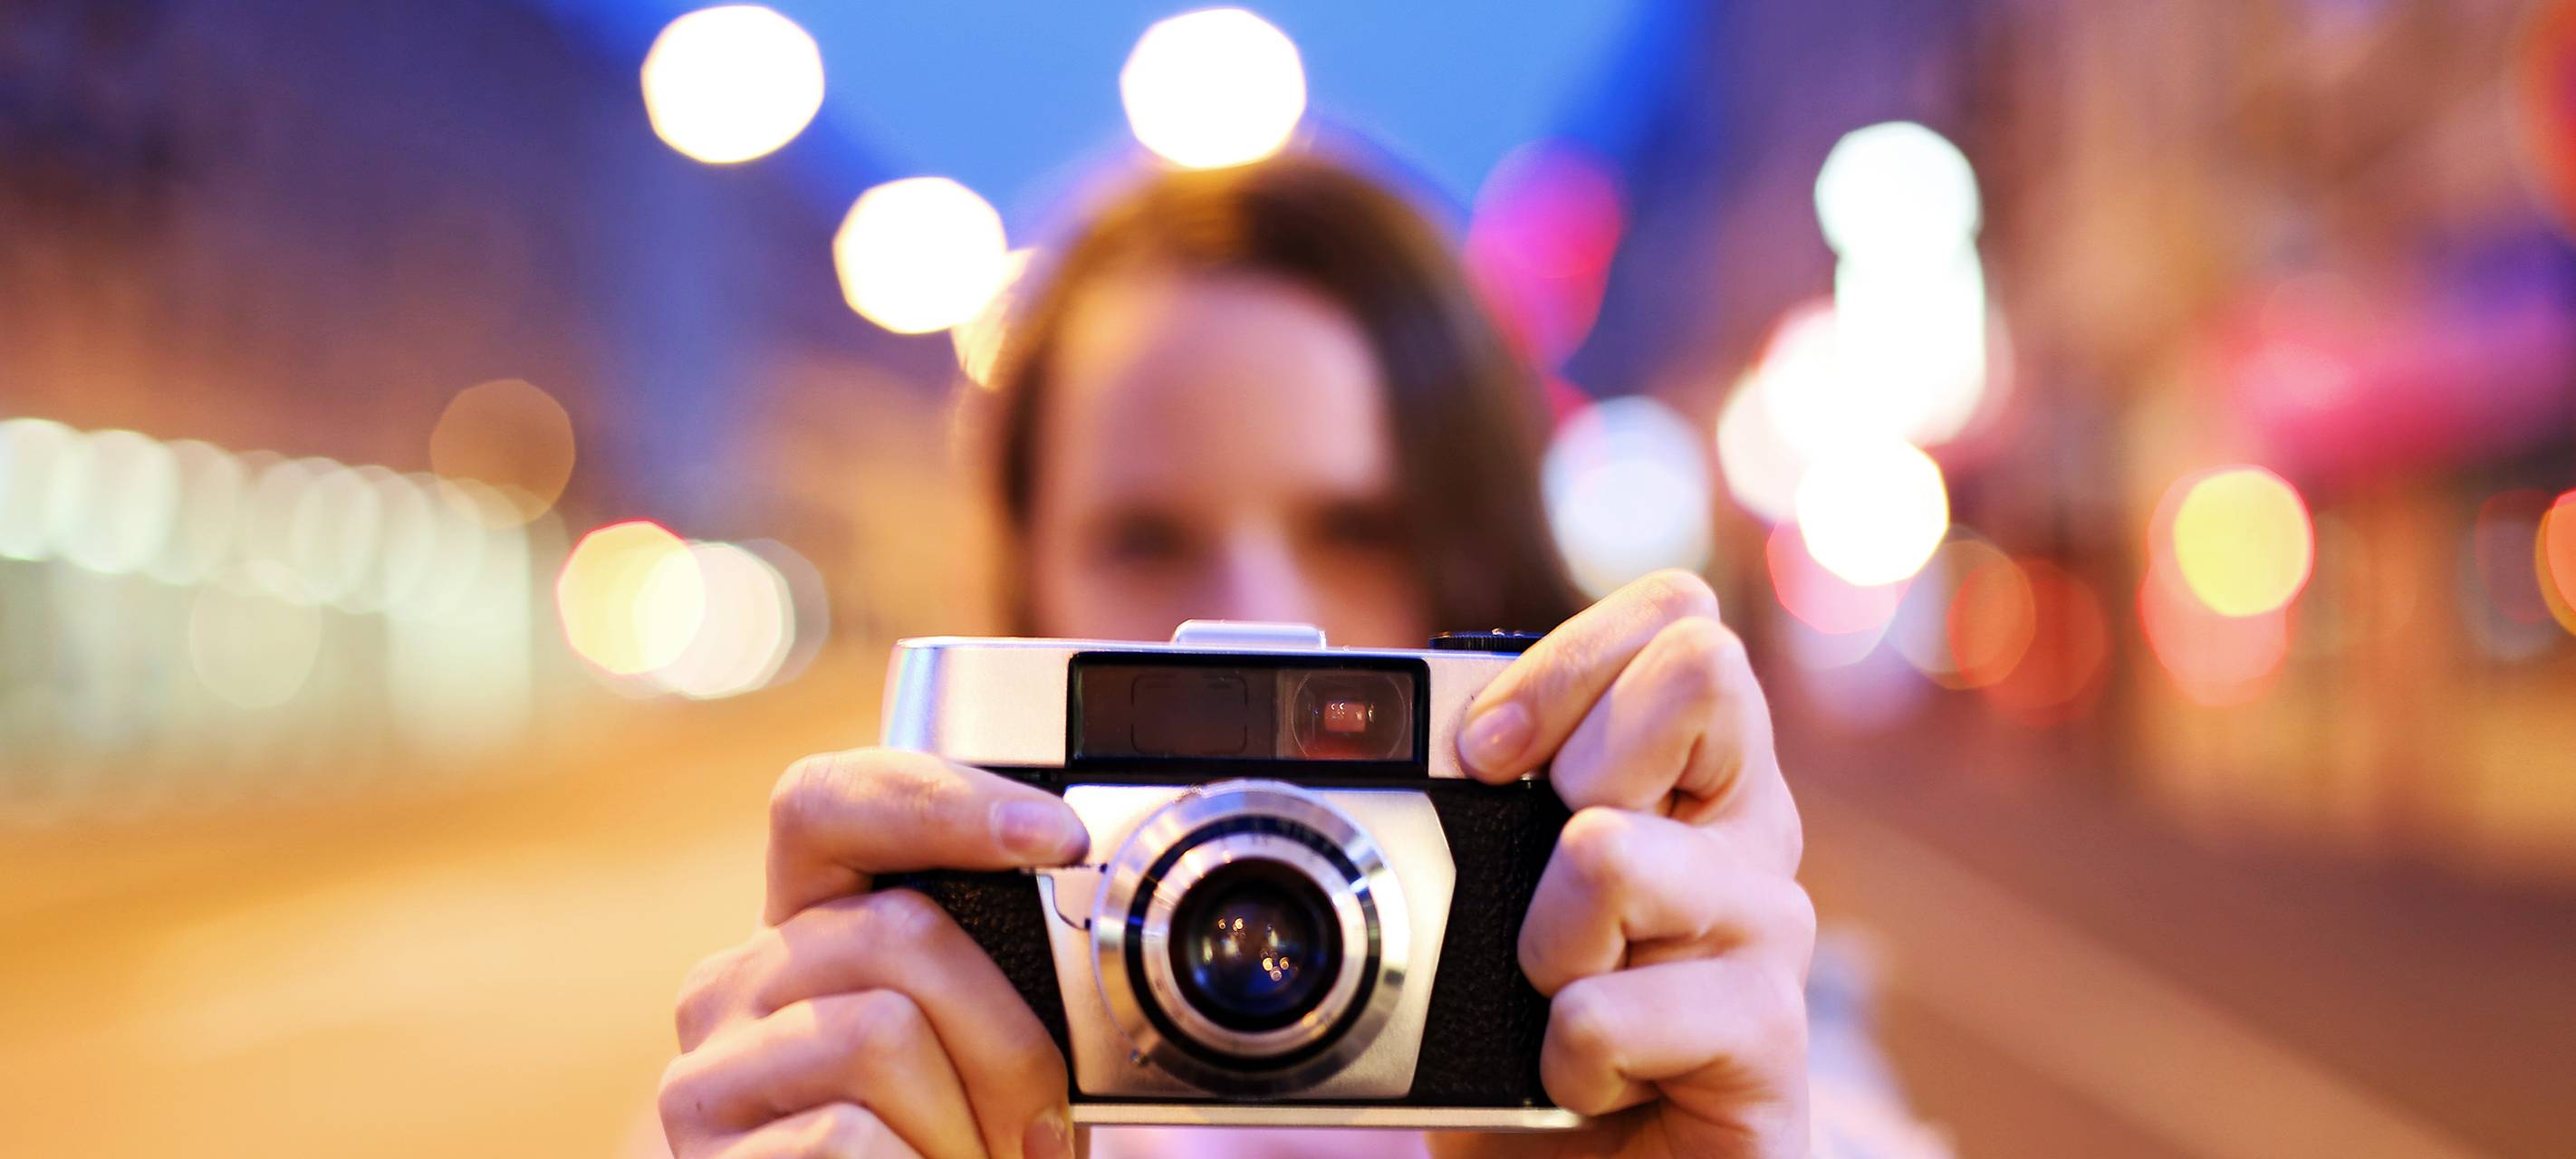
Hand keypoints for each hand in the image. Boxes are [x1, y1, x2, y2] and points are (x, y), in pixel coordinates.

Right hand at [658, 748, 1088, 1158]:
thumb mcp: (980, 1058)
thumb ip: (996, 976)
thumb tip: (1073, 881)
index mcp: (810, 933)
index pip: (827, 802)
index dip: (938, 799)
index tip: (1058, 839)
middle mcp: (738, 984)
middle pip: (899, 933)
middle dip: (1010, 1039)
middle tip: (1040, 1131)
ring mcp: (708, 1073)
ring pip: (880, 1035)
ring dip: (968, 1129)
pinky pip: (846, 1137)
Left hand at [1436, 570, 1813, 1158]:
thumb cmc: (1525, 1039)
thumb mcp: (1480, 899)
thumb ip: (1473, 803)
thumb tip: (1424, 716)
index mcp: (1687, 771)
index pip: (1675, 618)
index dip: (1565, 662)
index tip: (1482, 752)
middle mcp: (1746, 827)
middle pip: (1701, 666)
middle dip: (1576, 757)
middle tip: (1542, 870)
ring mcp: (1770, 927)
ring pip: (1613, 851)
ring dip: (1540, 944)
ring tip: (1555, 1005)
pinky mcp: (1770, 1036)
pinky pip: (1610, 1010)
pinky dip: (1562, 1058)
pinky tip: (1590, 1083)